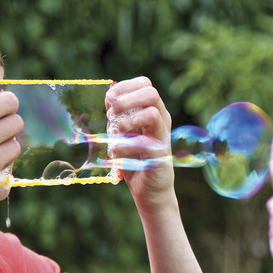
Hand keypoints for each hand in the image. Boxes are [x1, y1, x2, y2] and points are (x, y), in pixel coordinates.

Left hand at [105, 76, 173, 210]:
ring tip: (116, 135)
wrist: (148, 189)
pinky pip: (143, 142)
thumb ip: (118, 115)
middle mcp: (162, 120)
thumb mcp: (123, 132)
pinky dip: (123, 146)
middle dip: (126, 100)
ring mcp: (162, 136)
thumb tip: (110, 94)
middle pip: (152, 92)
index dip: (125, 87)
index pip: (145, 84)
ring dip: (127, 122)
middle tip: (113, 116)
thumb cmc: (135, 158)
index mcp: (153, 110)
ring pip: (151, 113)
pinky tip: (116, 153)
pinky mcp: (160, 155)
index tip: (110, 100)